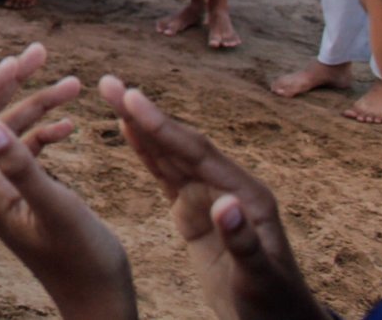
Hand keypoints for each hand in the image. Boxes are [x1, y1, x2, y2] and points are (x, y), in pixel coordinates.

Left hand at [0, 44, 137, 319]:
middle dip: (13, 85)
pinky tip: (71, 122)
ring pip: (13, 133)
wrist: (102, 306)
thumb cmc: (85, 263)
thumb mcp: (58, 209)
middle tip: (41, 52)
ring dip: (38, 106)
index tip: (19, 61)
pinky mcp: (29, 198)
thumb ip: (23, 167)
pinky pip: (29, 153)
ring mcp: (8, 193)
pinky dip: (47, 132)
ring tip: (74, 83)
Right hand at [100, 76, 330, 319]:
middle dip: (143, 114)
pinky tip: (128, 130)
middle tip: (109, 84)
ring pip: (169, 154)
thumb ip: (242, 241)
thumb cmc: (272, 302)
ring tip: (111, 94)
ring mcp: (209, 197)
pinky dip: (145, 152)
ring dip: (140, 125)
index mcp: (246, 195)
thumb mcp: (258, 277)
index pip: (198, 153)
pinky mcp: (194, 211)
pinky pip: (165, 175)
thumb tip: (226, 204)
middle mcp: (227, 186)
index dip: (163, 127)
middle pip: (179, 144)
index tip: (132, 99)